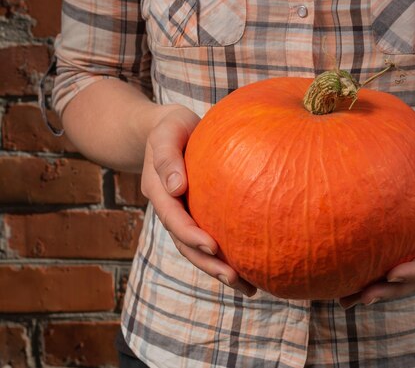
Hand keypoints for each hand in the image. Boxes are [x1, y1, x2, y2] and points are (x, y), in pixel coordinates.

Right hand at [141, 105, 256, 296]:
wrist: (170, 130)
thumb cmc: (171, 128)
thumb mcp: (166, 134)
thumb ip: (168, 159)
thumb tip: (177, 188)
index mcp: (160, 192)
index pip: (174, 220)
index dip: (191, 236)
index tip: (213, 247)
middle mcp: (172, 209)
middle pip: (187, 245)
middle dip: (210, 265)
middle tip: (235, 279)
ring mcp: (185, 214)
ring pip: (199, 250)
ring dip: (220, 270)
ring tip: (248, 288)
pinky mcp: (199, 214)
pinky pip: (213, 237)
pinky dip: (228, 255)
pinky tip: (253, 267)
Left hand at [338, 143, 414, 308]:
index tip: (392, 275)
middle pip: (414, 279)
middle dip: (390, 291)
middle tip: (364, 297)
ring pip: (397, 278)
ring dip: (375, 291)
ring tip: (346, 301)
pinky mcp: (400, 242)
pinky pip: (384, 261)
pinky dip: (366, 275)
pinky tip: (342, 284)